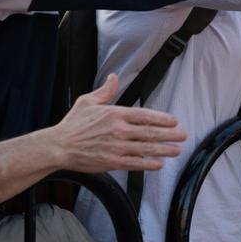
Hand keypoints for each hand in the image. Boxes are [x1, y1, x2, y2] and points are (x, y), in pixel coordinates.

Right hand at [49, 74, 185, 173]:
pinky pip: (134, 163)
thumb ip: (105, 90)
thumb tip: (114, 77)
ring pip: (146, 148)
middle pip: (150, 132)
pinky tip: (159, 164)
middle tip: (183, 135)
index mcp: (115, 114)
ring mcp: (116, 147)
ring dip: (164, 150)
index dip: (162, 119)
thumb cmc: (73, 124)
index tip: (174, 121)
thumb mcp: (87, 101)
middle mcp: (119, 130)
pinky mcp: (111, 162)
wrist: (57, 146)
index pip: (145, 115)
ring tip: (177, 150)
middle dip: (170, 134)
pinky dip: (148, 164)